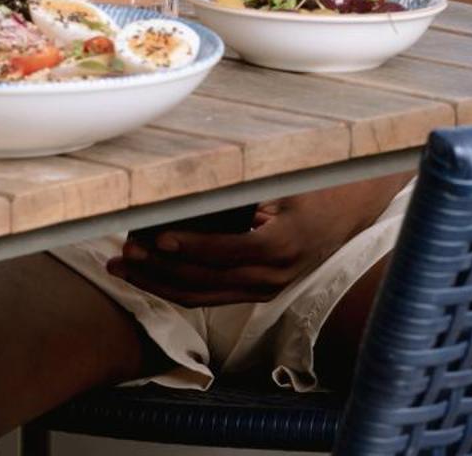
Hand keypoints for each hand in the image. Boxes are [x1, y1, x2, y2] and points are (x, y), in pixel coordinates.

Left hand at [108, 177, 409, 306]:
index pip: (229, 251)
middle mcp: (274, 275)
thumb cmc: (311, 183)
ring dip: (160, 284)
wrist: (349, 207)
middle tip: (122, 256)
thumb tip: (187, 178)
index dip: (191, 247)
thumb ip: (242, 185)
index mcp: (282, 243)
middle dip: (160, 270)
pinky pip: (212, 295)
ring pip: (204, 295)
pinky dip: (177, 287)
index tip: (156, 237)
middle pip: (208, 281)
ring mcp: (266, 288)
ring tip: (122, 270)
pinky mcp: (257, 291)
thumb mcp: (282, 177)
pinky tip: (148, 276)